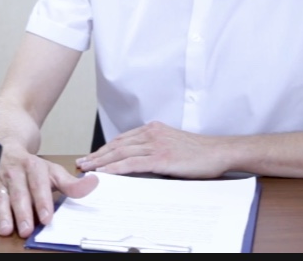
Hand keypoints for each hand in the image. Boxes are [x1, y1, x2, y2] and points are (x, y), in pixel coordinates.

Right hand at [0, 144, 97, 237]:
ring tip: (6, 229)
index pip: (38, 185)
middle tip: (26, 230)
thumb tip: (94, 183)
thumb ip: (71, 182)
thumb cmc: (31, 165)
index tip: (46, 217)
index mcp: (33, 167)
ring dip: (2, 214)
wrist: (6, 144)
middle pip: (19, 194)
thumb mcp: (52, 170)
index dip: (42, 201)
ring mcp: (0, 180)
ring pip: (0, 198)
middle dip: (22, 212)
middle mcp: (15, 173)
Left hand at [76, 121, 230, 177]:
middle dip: (97, 155)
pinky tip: (105, 173)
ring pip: (120, 153)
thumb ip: (155, 149)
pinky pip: (132, 163)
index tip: (92, 156)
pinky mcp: (161, 158)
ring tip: (87, 168)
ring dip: (101, 162)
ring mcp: (155, 145)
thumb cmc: (199, 152)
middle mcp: (151, 134)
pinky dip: (115, 168)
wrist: (219, 152)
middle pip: (117, 145)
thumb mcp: (172, 145)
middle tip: (82, 163)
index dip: (104, 148)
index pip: (122, 139)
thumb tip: (138, 162)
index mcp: (153, 129)